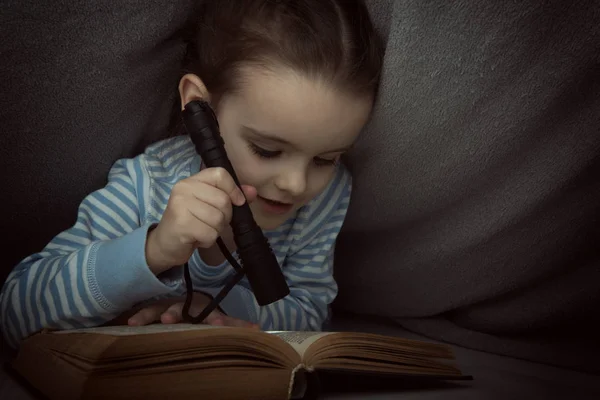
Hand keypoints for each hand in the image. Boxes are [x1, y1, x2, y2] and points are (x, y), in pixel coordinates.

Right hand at [127, 293, 258, 328]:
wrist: (177, 301)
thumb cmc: (200, 313)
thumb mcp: (216, 319)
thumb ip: (234, 325)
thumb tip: (257, 329)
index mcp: (205, 308)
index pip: (214, 314)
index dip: (219, 320)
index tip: (220, 325)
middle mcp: (189, 305)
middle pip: (188, 309)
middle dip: (187, 313)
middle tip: (182, 320)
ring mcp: (171, 305)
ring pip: (167, 308)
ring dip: (166, 313)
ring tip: (163, 319)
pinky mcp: (155, 309)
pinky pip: (147, 311)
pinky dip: (141, 316)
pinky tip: (131, 323)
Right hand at [145, 167, 256, 273]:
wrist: (164, 244)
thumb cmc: (190, 223)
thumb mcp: (210, 206)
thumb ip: (231, 196)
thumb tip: (253, 191)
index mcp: (191, 181)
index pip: (220, 174)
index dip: (233, 189)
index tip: (237, 202)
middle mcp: (184, 189)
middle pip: (223, 200)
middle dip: (224, 217)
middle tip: (210, 222)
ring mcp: (180, 206)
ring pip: (218, 219)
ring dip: (215, 230)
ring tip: (201, 230)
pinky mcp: (181, 224)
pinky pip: (210, 234)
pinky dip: (208, 241)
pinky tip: (196, 238)